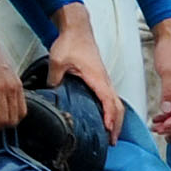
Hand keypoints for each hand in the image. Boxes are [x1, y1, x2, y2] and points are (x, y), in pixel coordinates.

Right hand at [0, 33, 25, 128]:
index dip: (13, 122)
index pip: (22, 112)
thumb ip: (7, 84)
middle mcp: (11, 88)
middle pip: (13, 118)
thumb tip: (2, 96)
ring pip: (1, 118)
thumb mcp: (5, 70)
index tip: (3, 125)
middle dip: (1, 128)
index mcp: (17, 84)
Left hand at [45, 5, 122, 138]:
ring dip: (116, 119)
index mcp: (97, 78)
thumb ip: (54, 79)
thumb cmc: (71, 42)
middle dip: (117, 124)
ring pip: (116, 102)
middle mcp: (105, 80)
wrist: (78, 28)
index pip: (108, 101)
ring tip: (111, 134)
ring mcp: (104, 79)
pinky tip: (105, 118)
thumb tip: (52, 94)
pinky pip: (110, 97)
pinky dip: (112, 110)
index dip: (109, 117)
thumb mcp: (58, 61)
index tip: (108, 130)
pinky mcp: (101, 78)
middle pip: (118, 106)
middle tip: (112, 141)